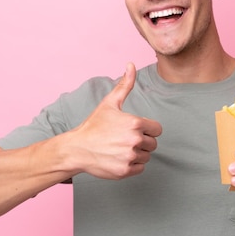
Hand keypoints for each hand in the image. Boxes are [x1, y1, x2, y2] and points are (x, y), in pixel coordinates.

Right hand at [62, 63, 161, 179]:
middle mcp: (135, 140)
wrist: (77, 148)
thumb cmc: (94, 125)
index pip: (157, 129)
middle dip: (142, 141)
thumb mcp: (110, 103)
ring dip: (137, 153)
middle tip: (124, 139)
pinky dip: (132, 165)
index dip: (147, 129)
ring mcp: (130, 157)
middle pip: (153, 144)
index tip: (134, 129)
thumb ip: (125, 85)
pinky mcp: (125, 171)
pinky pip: (140, 168)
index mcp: (135, 123)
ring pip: (146, 156)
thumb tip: (131, 64)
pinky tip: (118, 158)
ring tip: (120, 148)